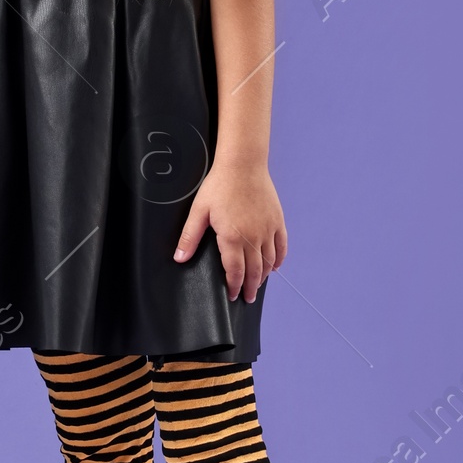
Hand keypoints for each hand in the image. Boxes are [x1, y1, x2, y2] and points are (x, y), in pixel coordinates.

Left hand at [174, 159, 286, 299]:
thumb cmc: (219, 185)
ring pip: (269, 261)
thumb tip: (179, 257)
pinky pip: (282, 246)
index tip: (233, 295)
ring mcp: (268, 229)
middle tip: (247, 297)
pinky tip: (274, 266)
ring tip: (258, 284)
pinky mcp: (277, 221)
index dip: (234, 286)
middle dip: (250, 287)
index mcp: (233, 237)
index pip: (235, 271)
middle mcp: (253, 237)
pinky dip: (279, 259)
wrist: (243, 164)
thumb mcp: (199, 211)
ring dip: (263, 276)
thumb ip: (190, 237)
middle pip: (254, 271)